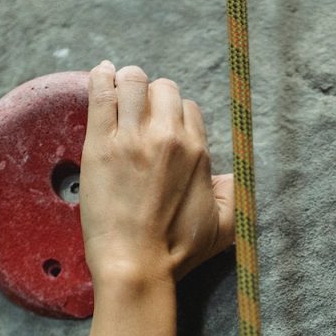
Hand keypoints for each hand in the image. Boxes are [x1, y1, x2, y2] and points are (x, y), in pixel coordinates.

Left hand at [79, 60, 234, 287]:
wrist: (136, 263)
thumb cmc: (177, 251)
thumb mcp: (225, 227)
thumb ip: (235, 196)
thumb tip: (232, 178)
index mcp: (197, 151)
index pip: (187, 108)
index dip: (174, 114)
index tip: (161, 125)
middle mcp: (168, 137)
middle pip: (163, 89)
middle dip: (153, 94)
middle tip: (139, 108)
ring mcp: (132, 138)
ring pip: (133, 82)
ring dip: (128, 81)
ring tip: (120, 88)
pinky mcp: (100, 144)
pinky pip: (102, 94)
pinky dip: (101, 78)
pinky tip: (101, 72)